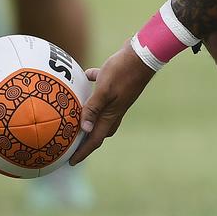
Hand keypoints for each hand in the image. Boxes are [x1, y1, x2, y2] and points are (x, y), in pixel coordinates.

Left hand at [70, 41, 154, 165]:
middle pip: (100, 129)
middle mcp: (115, 108)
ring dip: (90, 116)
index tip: (72, 162)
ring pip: (102, 111)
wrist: (143, 53)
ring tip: (76, 115)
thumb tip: (83, 129)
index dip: (83, 151)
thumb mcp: (104, 90)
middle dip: (88, 138)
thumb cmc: (123, 71)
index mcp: (112, 114)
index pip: (96, 139)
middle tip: (74, 143)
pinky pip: (103, 87)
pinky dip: (94, 85)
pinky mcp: (117, 83)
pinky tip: (86, 77)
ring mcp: (118, 96)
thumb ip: (93, 108)